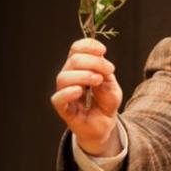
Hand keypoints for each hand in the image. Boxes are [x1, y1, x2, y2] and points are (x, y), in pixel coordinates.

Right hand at [50, 38, 122, 156]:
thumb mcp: (112, 86)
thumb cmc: (106, 102)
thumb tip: (97, 69)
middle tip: (109, 70)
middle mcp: (69, 76)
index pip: (76, 48)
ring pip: (64, 77)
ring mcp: (64, 91)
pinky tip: (79, 91)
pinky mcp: (63, 108)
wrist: (105, 124)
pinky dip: (68, 92)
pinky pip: (58, 98)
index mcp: (79, 66)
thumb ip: (105, 76)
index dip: (88, 46)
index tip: (102, 51)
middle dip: (93, 62)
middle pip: (73, 60)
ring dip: (83, 75)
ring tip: (98, 80)